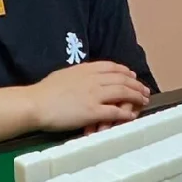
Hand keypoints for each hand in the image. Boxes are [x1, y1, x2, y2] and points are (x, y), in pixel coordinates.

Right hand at [27, 62, 150, 131]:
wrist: (36, 103)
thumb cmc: (45, 92)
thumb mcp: (64, 75)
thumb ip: (77, 76)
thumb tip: (82, 78)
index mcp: (85, 69)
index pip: (111, 67)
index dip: (124, 71)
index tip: (131, 75)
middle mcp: (93, 79)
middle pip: (121, 79)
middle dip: (136, 84)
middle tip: (145, 90)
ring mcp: (94, 95)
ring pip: (122, 92)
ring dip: (136, 96)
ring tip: (144, 101)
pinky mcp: (93, 111)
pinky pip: (115, 111)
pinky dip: (126, 113)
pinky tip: (133, 115)